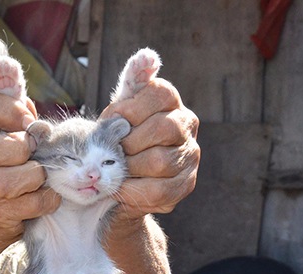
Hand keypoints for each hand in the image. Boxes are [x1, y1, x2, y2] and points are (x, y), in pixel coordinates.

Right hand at [0, 90, 60, 246]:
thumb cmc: (10, 155)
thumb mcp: (11, 121)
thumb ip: (10, 92)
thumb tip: (5, 63)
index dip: (10, 110)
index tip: (28, 121)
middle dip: (20, 149)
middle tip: (34, 152)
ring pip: (4, 182)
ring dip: (34, 178)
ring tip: (42, 175)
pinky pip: (23, 207)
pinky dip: (44, 200)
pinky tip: (48, 195)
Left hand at [101, 78, 199, 219]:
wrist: (116, 182)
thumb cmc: (116, 139)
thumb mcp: (118, 110)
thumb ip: (131, 81)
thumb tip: (147, 55)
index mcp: (170, 102)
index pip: (160, 94)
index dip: (132, 108)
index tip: (113, 120)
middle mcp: (186, 126)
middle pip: (163, 128)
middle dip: (130, 142)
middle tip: (113, 149)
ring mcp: (189, 157)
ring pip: (159, 161)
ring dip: (129, 167)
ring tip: (116, 169)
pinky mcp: (184, 185)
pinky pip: (158, 189)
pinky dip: (132, 190)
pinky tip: (121, 187)